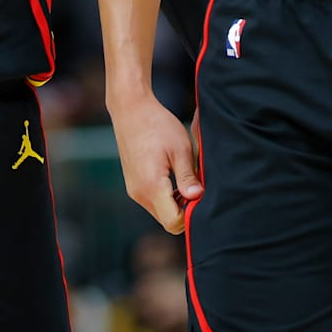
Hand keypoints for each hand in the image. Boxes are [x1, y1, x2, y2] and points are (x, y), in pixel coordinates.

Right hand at [109, 91, 201, 233]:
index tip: (200, 195)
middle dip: (185, 210)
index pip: (174, 222)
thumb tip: (197, 198)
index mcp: (151, 186)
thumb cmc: (158, 125)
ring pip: (160, 212)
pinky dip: (166, 196)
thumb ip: (188, 177)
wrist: (131, 109)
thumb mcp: (180, 149)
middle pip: (167, 220)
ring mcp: (134, 190)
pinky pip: (153, 201)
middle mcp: (139, 193)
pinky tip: (174, 175)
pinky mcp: (133, 184)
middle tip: (196, 186)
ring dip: (176, 203)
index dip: (191, 214)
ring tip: (186, 178)